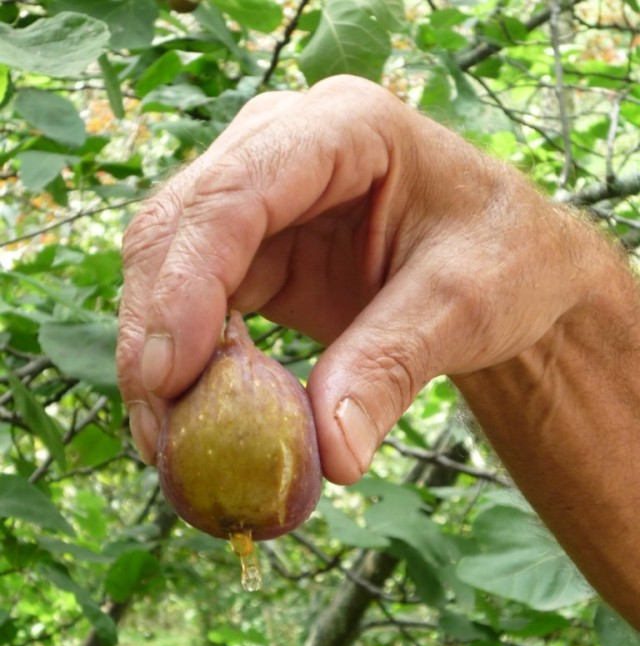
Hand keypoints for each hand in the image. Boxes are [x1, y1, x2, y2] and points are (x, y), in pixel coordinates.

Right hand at [117, 75, 586, 483]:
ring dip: (156, 357)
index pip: (236, 193)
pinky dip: (185, 365)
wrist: (508, 269)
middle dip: (156, 333)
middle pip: (179, 230)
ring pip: (167, 269)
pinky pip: (192, 304)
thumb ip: (391, 370)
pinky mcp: (252, 251)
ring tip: (166, 444)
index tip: (167, 376)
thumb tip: (330, 457)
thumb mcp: (464, 308)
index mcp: (344, 128)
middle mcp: (282, 148)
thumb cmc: (504, 262)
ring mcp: (259, 199)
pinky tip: (189, 420)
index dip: (188, 283)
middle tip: (160, 434)